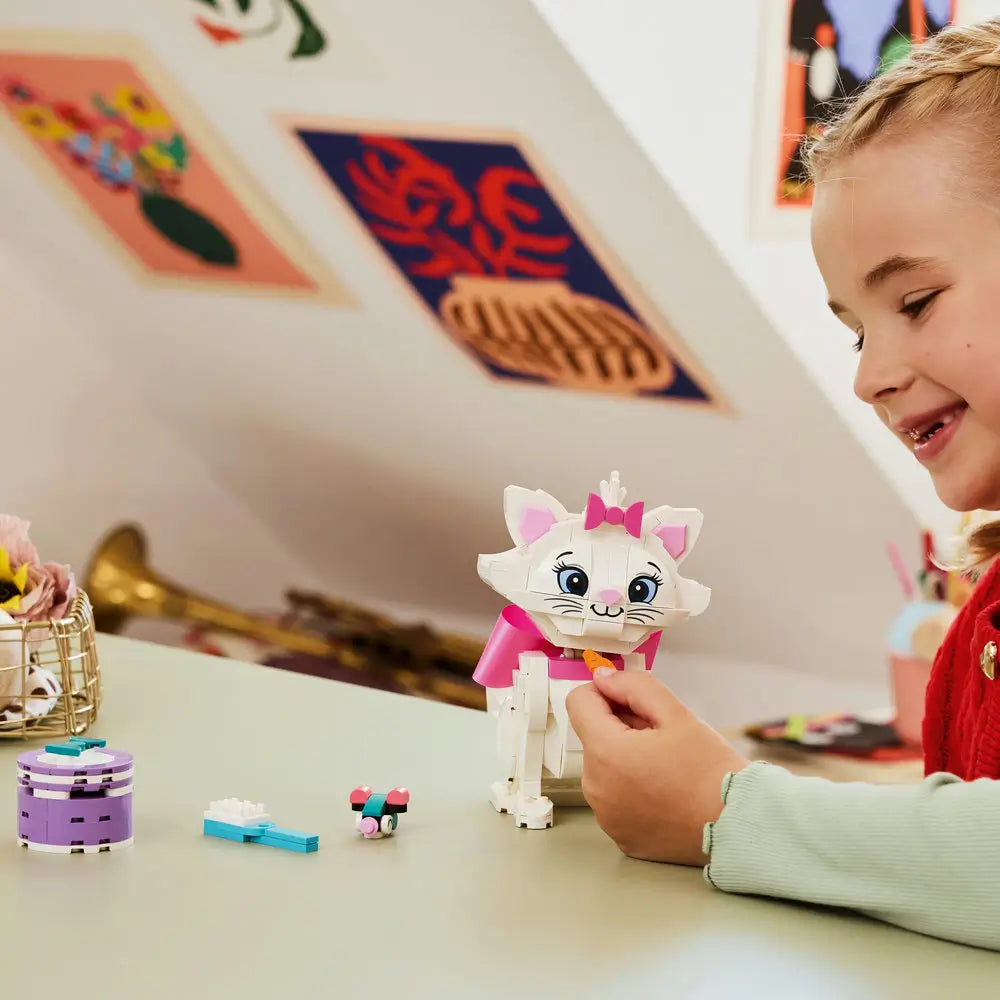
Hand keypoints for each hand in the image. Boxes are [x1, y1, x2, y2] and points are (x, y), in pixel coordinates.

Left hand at [566, 669, 748, 864]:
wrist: (739, 825)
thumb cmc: (712, 771)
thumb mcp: (676, 714)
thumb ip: (634, 686)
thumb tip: (603, 678)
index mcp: (606, 752)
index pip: (578, 702)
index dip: (604, 693)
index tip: (629, 700)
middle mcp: (596, 787)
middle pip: (593, 737)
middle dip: (621, 728)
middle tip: (662, 738)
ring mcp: (606, 815)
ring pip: (604, 768)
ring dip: (625, 759)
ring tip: (667, 767)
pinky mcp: (620, 835)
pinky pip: (615, 799)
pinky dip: (632, 790)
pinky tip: (665, 792)